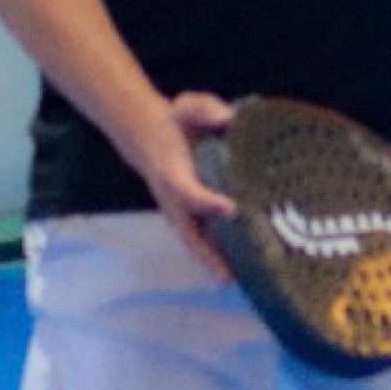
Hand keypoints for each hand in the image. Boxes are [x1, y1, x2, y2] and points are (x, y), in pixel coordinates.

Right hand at [130, 90, 237, 274]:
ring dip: (214, 263)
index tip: (230, 208)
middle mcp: (175, 199)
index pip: (188, 192)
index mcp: (173, 172)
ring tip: (239, 282)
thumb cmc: (176, 122)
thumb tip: (228, 119)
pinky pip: (202, 239)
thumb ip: (205, 109)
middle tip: (229, 277)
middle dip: (209, 255)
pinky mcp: (189, 215)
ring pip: (196, 243)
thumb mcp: (188, 106)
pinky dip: (217, 256)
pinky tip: (239, 269)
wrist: (150, 134)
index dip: (206, 202)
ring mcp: (180, 212)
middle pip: (189, 234)